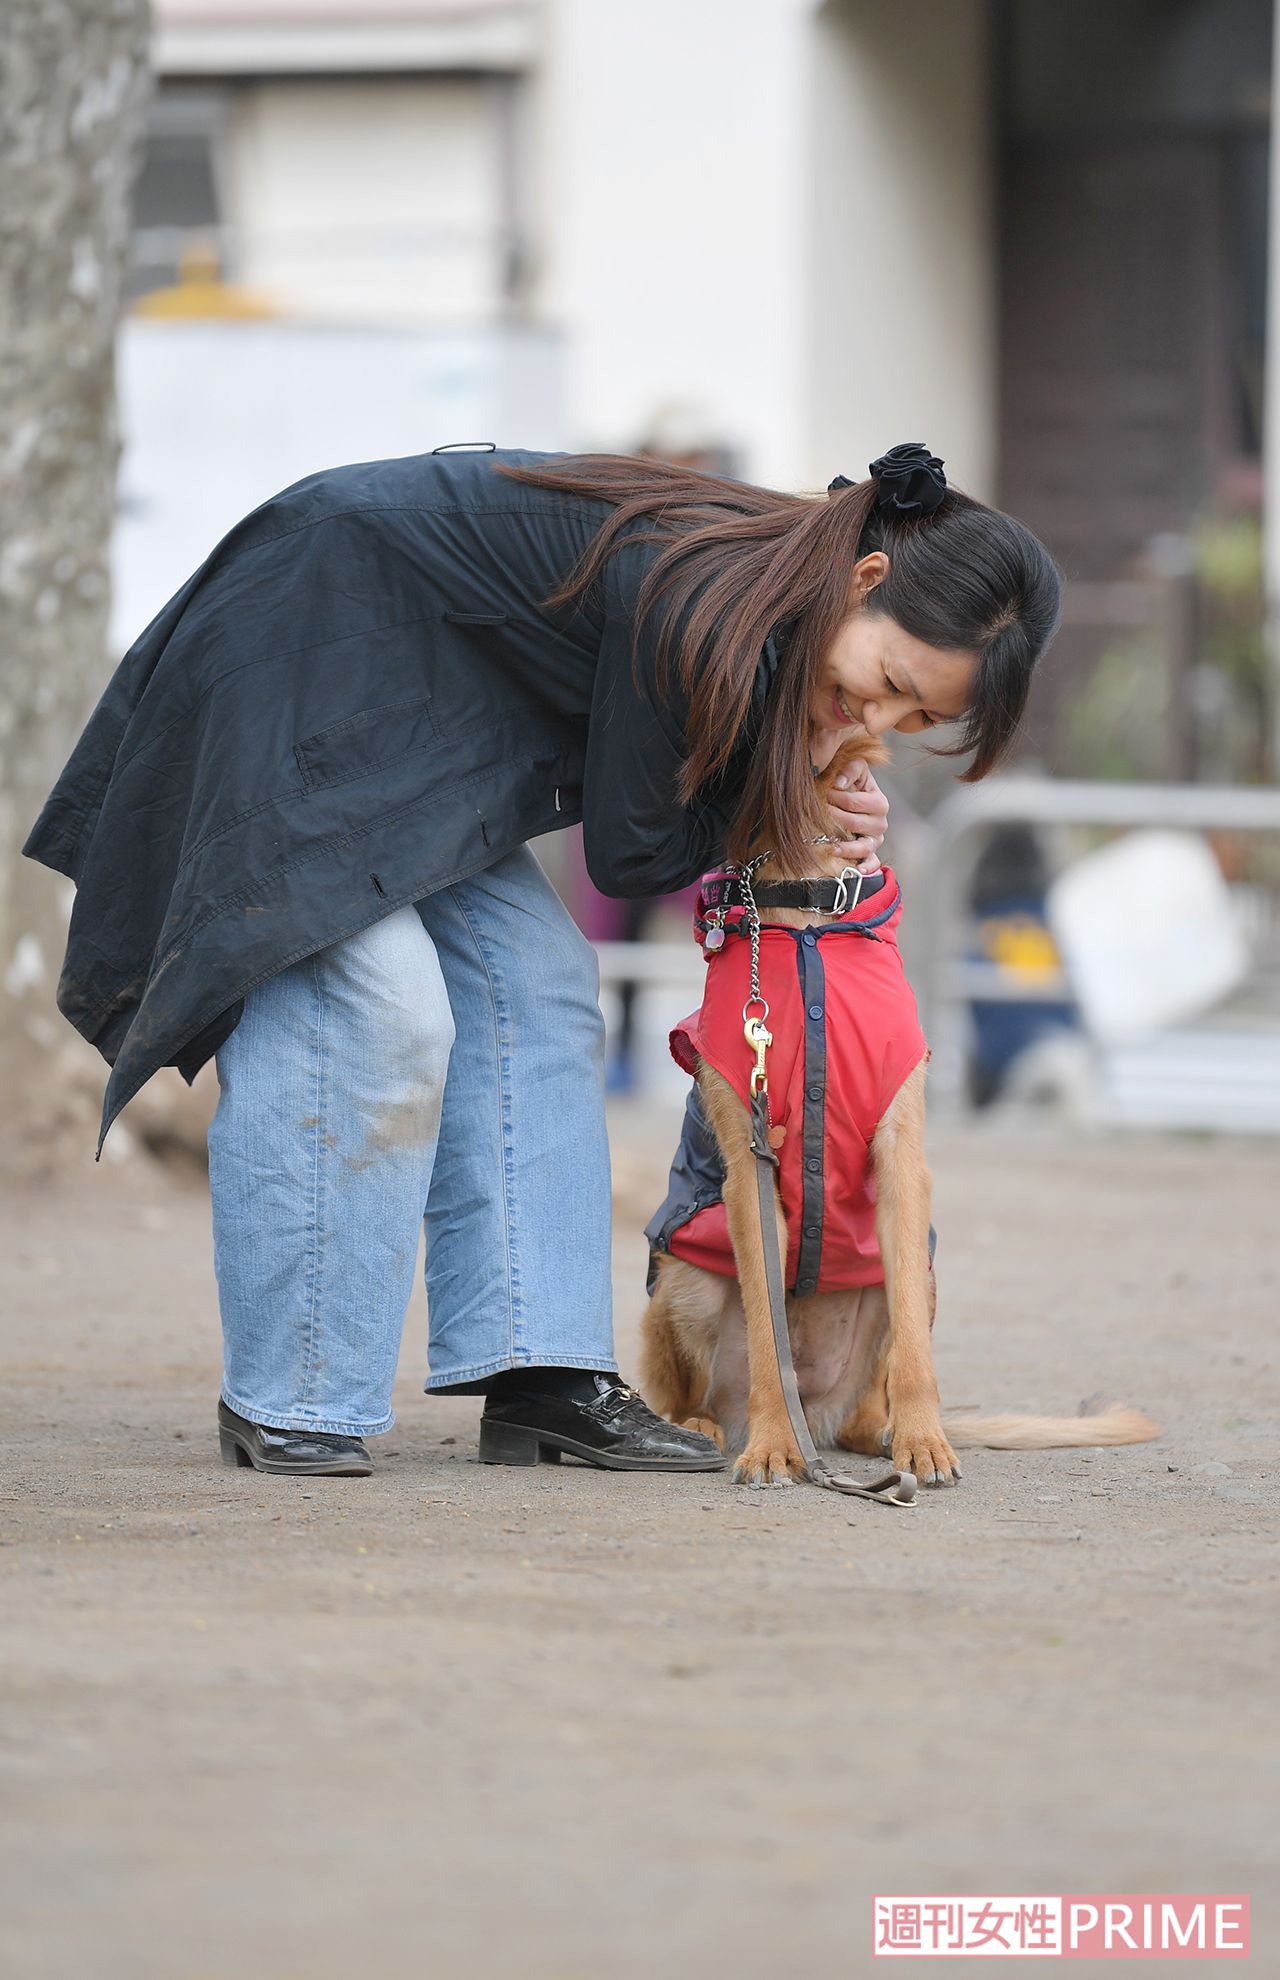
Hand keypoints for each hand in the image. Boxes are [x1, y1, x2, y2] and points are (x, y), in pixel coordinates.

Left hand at [824, 760, 887, 874]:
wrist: (856, 798)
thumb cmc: (854, 783)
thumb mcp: (856, 769)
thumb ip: (851, 769)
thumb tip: (840, 783)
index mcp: (879, 802)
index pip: (854, 803)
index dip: (835, 798)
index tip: (820, 793)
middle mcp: (880, 823)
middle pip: (854, 824)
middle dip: (833, 818)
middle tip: (817, 812)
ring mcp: (875, 840)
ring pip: (863, 846)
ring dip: (845, 847)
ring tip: (829, 845)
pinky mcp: (871, 853)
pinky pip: (871, 863)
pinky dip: (866, 867)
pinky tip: (856, 870)